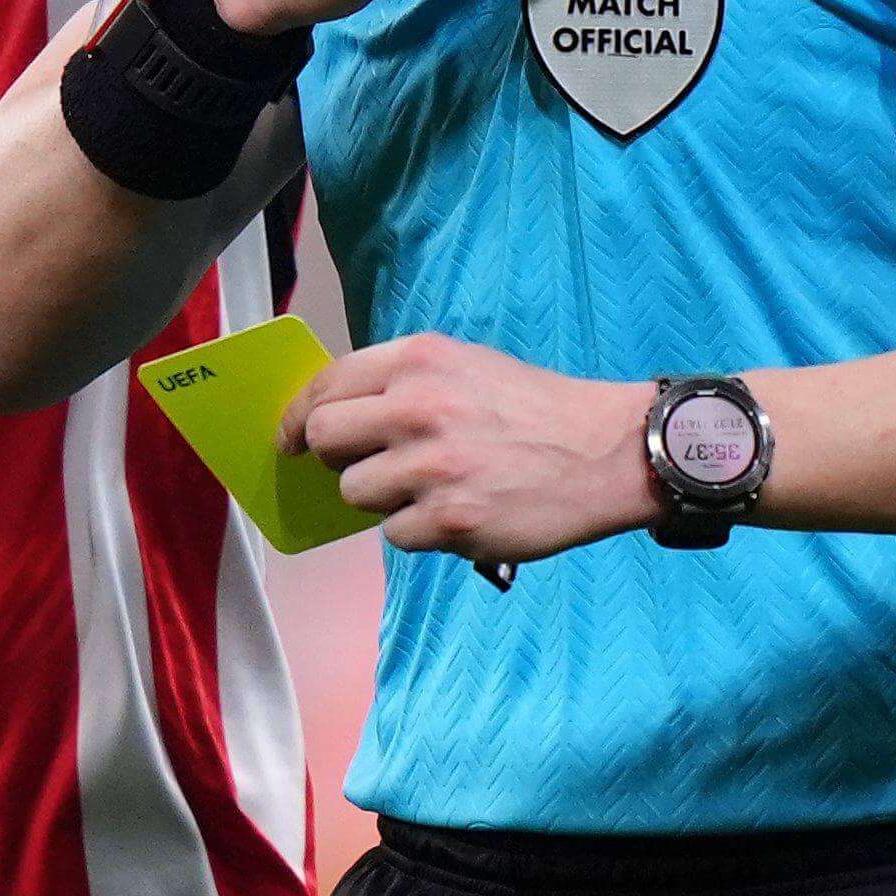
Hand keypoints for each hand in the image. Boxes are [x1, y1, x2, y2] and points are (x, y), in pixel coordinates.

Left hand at [288, 335, 657, 567]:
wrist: (607, 452)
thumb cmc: (534, 409)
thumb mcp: (467, 366)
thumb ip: (402, 385)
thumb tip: (335, 421)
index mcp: (419, 360)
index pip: (326, 385)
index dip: (296, 417)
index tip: (289, 440)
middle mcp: (418, 407)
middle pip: (323, 439)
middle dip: (336, 458)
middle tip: (367, 466)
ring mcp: (432, 466)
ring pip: (355, 493)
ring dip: (385, 498)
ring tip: (434, 489)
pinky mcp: (449, 519)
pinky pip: (395, 534)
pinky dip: (420, 531)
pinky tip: (460, 512)